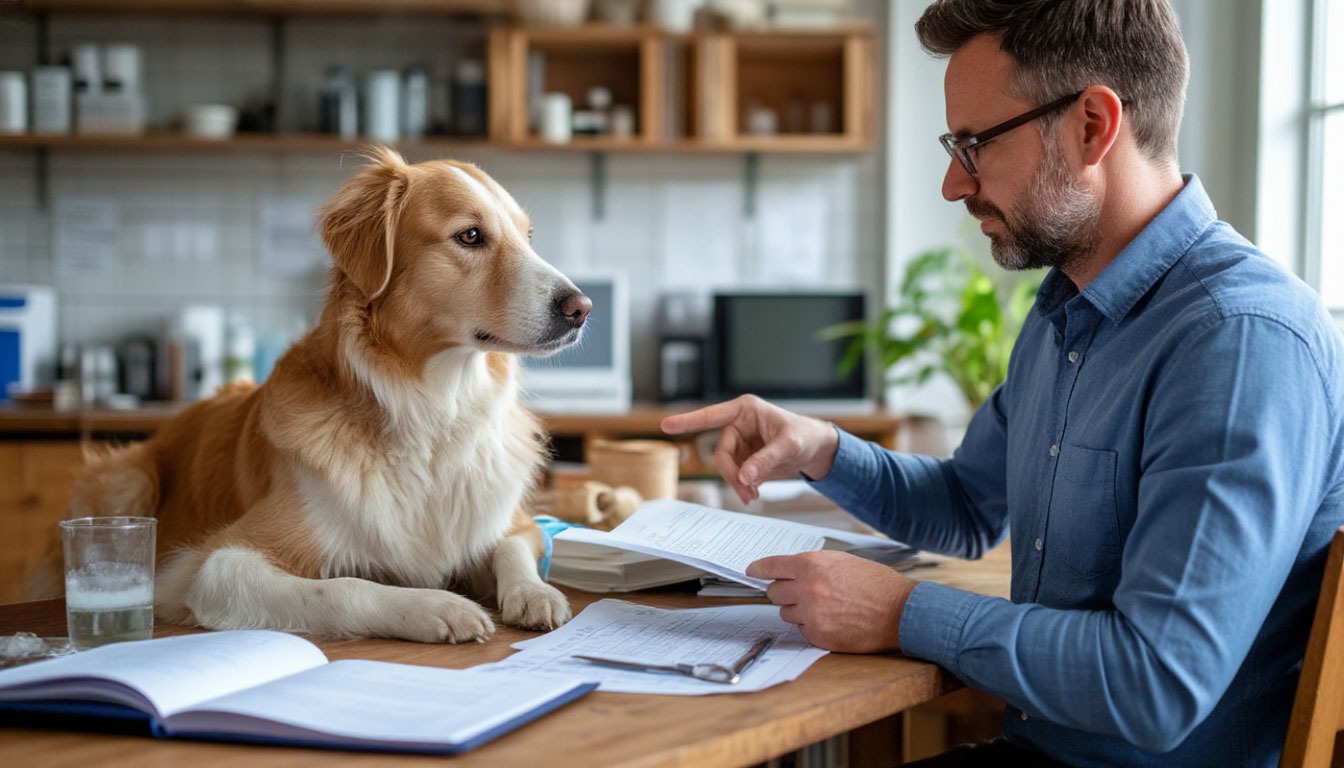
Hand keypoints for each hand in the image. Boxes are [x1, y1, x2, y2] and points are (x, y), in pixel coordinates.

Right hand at [660, 395, 838, 504]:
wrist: (815, 449)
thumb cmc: (805, 436)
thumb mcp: (788, 446)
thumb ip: (766, 460)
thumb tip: (746, 476)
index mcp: (745, 410)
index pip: (711, 416)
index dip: (688, 421)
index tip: (666, 425)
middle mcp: (739, 424)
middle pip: (721, 453)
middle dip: (732, 474)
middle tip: (748, 491)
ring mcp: (740, 442)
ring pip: (726, 467)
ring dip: (737, 483)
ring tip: (753, 496)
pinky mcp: (744, 457)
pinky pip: (735, 474)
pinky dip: (743, 486)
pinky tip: (754, 493)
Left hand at [746, 550, 915, 652]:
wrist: (900, 611)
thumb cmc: (876, 584)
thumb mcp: (842, 562)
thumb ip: (813, 566)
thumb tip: (789, 571)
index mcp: (811, 564)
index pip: (771, 566)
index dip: (759, 569)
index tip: (751, 571)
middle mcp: (807, 588)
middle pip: (774, 592)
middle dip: (783, 592)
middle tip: (799, 593)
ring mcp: (811, 614)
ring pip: (786, 613)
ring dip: (799, 610)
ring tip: (826, 606)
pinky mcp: (819, 635)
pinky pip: (802, 631)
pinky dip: (813, 626)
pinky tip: (833, 620)